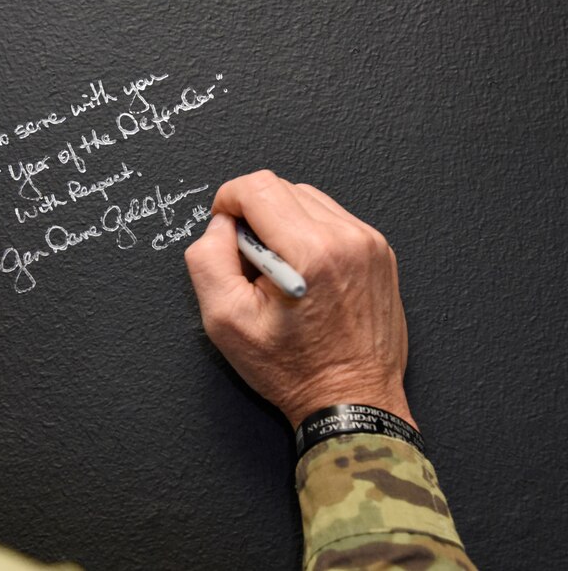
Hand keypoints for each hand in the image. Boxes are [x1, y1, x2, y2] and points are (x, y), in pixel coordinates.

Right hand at [184, 170, 414, 428]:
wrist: (351, 399)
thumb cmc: (291, 368)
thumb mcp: (224, 320)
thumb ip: (207, 259)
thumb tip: (220, 224)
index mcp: (310, 252)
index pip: (257, 187)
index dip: (227, 201)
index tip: (224, 231)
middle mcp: (346, 238)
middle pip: (281, 187)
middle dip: (253, 214)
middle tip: (251, 262)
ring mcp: (368, 242)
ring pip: (307, 198)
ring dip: (281, 221)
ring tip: (278, 269)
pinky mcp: (379, 251)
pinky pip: (332, 217)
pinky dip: (307, 232)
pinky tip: (303, 271)